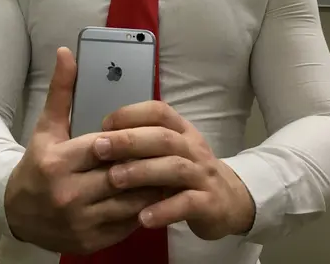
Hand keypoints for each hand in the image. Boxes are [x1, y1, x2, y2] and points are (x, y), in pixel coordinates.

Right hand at [4, 48, 162, 254]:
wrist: (17, 211)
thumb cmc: (38, 163)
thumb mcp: (47, 126)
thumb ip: (61, 90)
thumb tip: (66, 52)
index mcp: (58, 163)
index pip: (104, 147)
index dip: (127, 140)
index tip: (147, 133)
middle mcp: (68, 195)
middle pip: (121, 176)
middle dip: (146, 164)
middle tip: (170, 153)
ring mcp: (79, 223)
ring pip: (129, 203)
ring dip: (152, 188)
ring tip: (170, 173)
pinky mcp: (89, 243)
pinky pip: (126, 224)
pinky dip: (144, 211)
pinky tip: (157, 197)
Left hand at [93, 101, 255, 239]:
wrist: (230, 200)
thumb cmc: (187, 171)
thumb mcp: (170, 151)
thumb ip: (143, 142)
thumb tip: (101, 137)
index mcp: (182, 130)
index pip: (158, 111)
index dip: (131, 114)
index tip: (104, 124)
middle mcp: (193, 147)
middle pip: (163, 138)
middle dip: (129, 141)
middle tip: (99, 148)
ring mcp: (203, 175)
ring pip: (174, 168)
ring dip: (142, 172)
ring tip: (114, 179)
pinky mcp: (210, 203)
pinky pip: (187, 204)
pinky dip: (164, 210)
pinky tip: (142, 218)